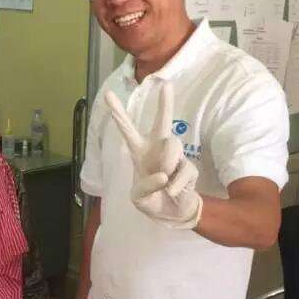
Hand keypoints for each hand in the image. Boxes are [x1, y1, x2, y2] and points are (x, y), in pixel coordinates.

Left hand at [104, 81, 201, 228]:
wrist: (173, 214)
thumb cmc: (151, 200)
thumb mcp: (139, 198)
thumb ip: (146, 187)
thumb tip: (163, 175)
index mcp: (139, 152)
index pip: (127, 129)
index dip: (118, 112)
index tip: (108, 94)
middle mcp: (157, 148)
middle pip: (162, 121)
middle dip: (165, 103)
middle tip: (166, 84)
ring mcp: (175, 157)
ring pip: (174, 146)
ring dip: (168, 162)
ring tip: (164, 179)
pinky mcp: (189, 168)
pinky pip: (184, 170)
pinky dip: (176, 185)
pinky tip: (172, 192)